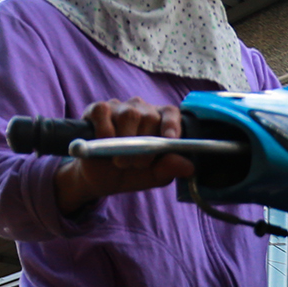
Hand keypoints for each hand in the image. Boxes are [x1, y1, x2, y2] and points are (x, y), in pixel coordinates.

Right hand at [54, 97, 193, 213]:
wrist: (98, 179)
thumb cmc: (129, 172)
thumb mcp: (152, 176)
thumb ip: (170, 169)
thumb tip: (189, 167)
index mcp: (159, 121)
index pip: (171, 113)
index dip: (172, 124)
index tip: (170, 139)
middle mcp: (141, 109)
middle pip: (149, 117)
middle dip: (144, 146)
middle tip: (136, 165)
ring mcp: (119, 107)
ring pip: (128, 115)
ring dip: (124, 142)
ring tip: (120, 161)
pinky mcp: (97, 109)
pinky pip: (103, 113)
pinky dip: (104, 131)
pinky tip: (103, 143)